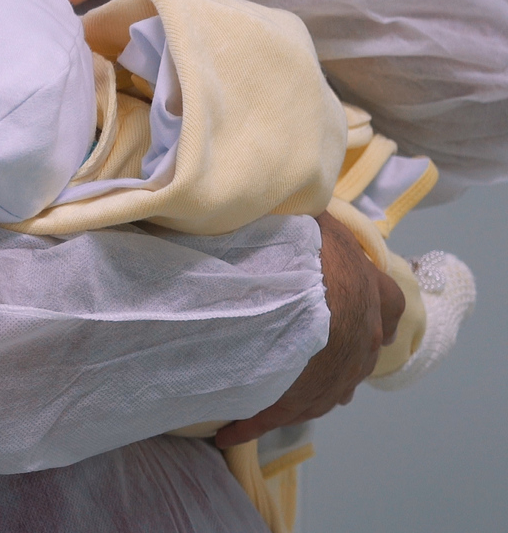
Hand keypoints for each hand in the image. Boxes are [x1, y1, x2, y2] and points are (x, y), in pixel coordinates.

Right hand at [215, 211, 405, 447]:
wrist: (295, 288)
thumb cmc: (310, 245)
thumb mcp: (317, 217)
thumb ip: (315, 214)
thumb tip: (301, 193)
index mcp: (374, 296)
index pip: (389, 304)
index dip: (373, 304)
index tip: (353, 305)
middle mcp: (362, 341)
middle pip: (356, 352)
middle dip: (333, 349)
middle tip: (301, 342)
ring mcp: (333, 377)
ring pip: (323, 388)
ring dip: (300, 382)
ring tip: (268, 380)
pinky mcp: (295, 402)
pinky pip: (271, 414)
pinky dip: (250, 420)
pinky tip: (230, 426)